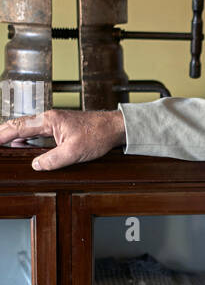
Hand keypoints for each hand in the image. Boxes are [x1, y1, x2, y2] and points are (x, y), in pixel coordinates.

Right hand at [0, 108, 125, 169]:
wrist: (114, 127)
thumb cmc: (98, 135)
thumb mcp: (74, 152)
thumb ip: (53, 160)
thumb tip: (35, 165)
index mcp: (49, 120)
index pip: (19, 127)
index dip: (2, 134)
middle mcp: (49, 118)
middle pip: (19, 125)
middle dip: (4, 133)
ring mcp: (54, 122)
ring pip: (28, 128)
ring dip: (14, 136)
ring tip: (2, 145)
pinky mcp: (60, 128)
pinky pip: (37, 132)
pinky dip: (27, 138)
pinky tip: (24, 146)